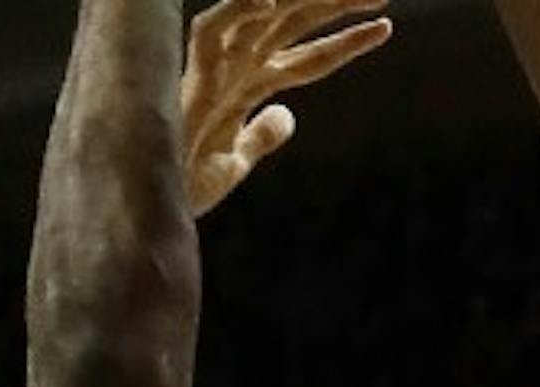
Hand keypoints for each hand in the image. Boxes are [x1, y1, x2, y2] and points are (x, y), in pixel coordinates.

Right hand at [182, 0, 393, 218]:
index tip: (386, 26)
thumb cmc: (186, 187)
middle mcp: (237, 69)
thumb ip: (261, 136)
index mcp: (249, 87)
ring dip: (308, 0)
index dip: (344, 41)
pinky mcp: (191, 77)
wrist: (154, 211)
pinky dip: (238, 9)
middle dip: (339, 4)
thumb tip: (287, 117)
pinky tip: (271, 1)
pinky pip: (212, 29)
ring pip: (267, 15)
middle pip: (295, 24)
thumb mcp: (235, 163)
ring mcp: (216, 69)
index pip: (307, 57)